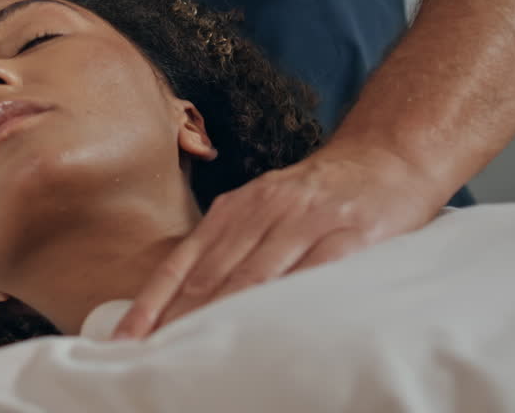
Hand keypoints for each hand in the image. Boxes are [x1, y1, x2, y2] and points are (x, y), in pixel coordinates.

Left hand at [112, 145, 448, 338]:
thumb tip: (184, 298)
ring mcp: (306, 221)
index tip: (128, 337)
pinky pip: (313, 275)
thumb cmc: (318, 196)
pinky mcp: (350, 235)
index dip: (152, 302)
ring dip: (222, 319)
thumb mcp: (265, 209)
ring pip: (254, 278)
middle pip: (211, 275)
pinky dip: (287, 306)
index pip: (183, 261)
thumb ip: (230, 245)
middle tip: (153, 355)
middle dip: (178, 319)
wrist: (387, 157)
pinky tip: (268, 333)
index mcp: (236, 207)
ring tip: (196, 355)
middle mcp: (264, 210)